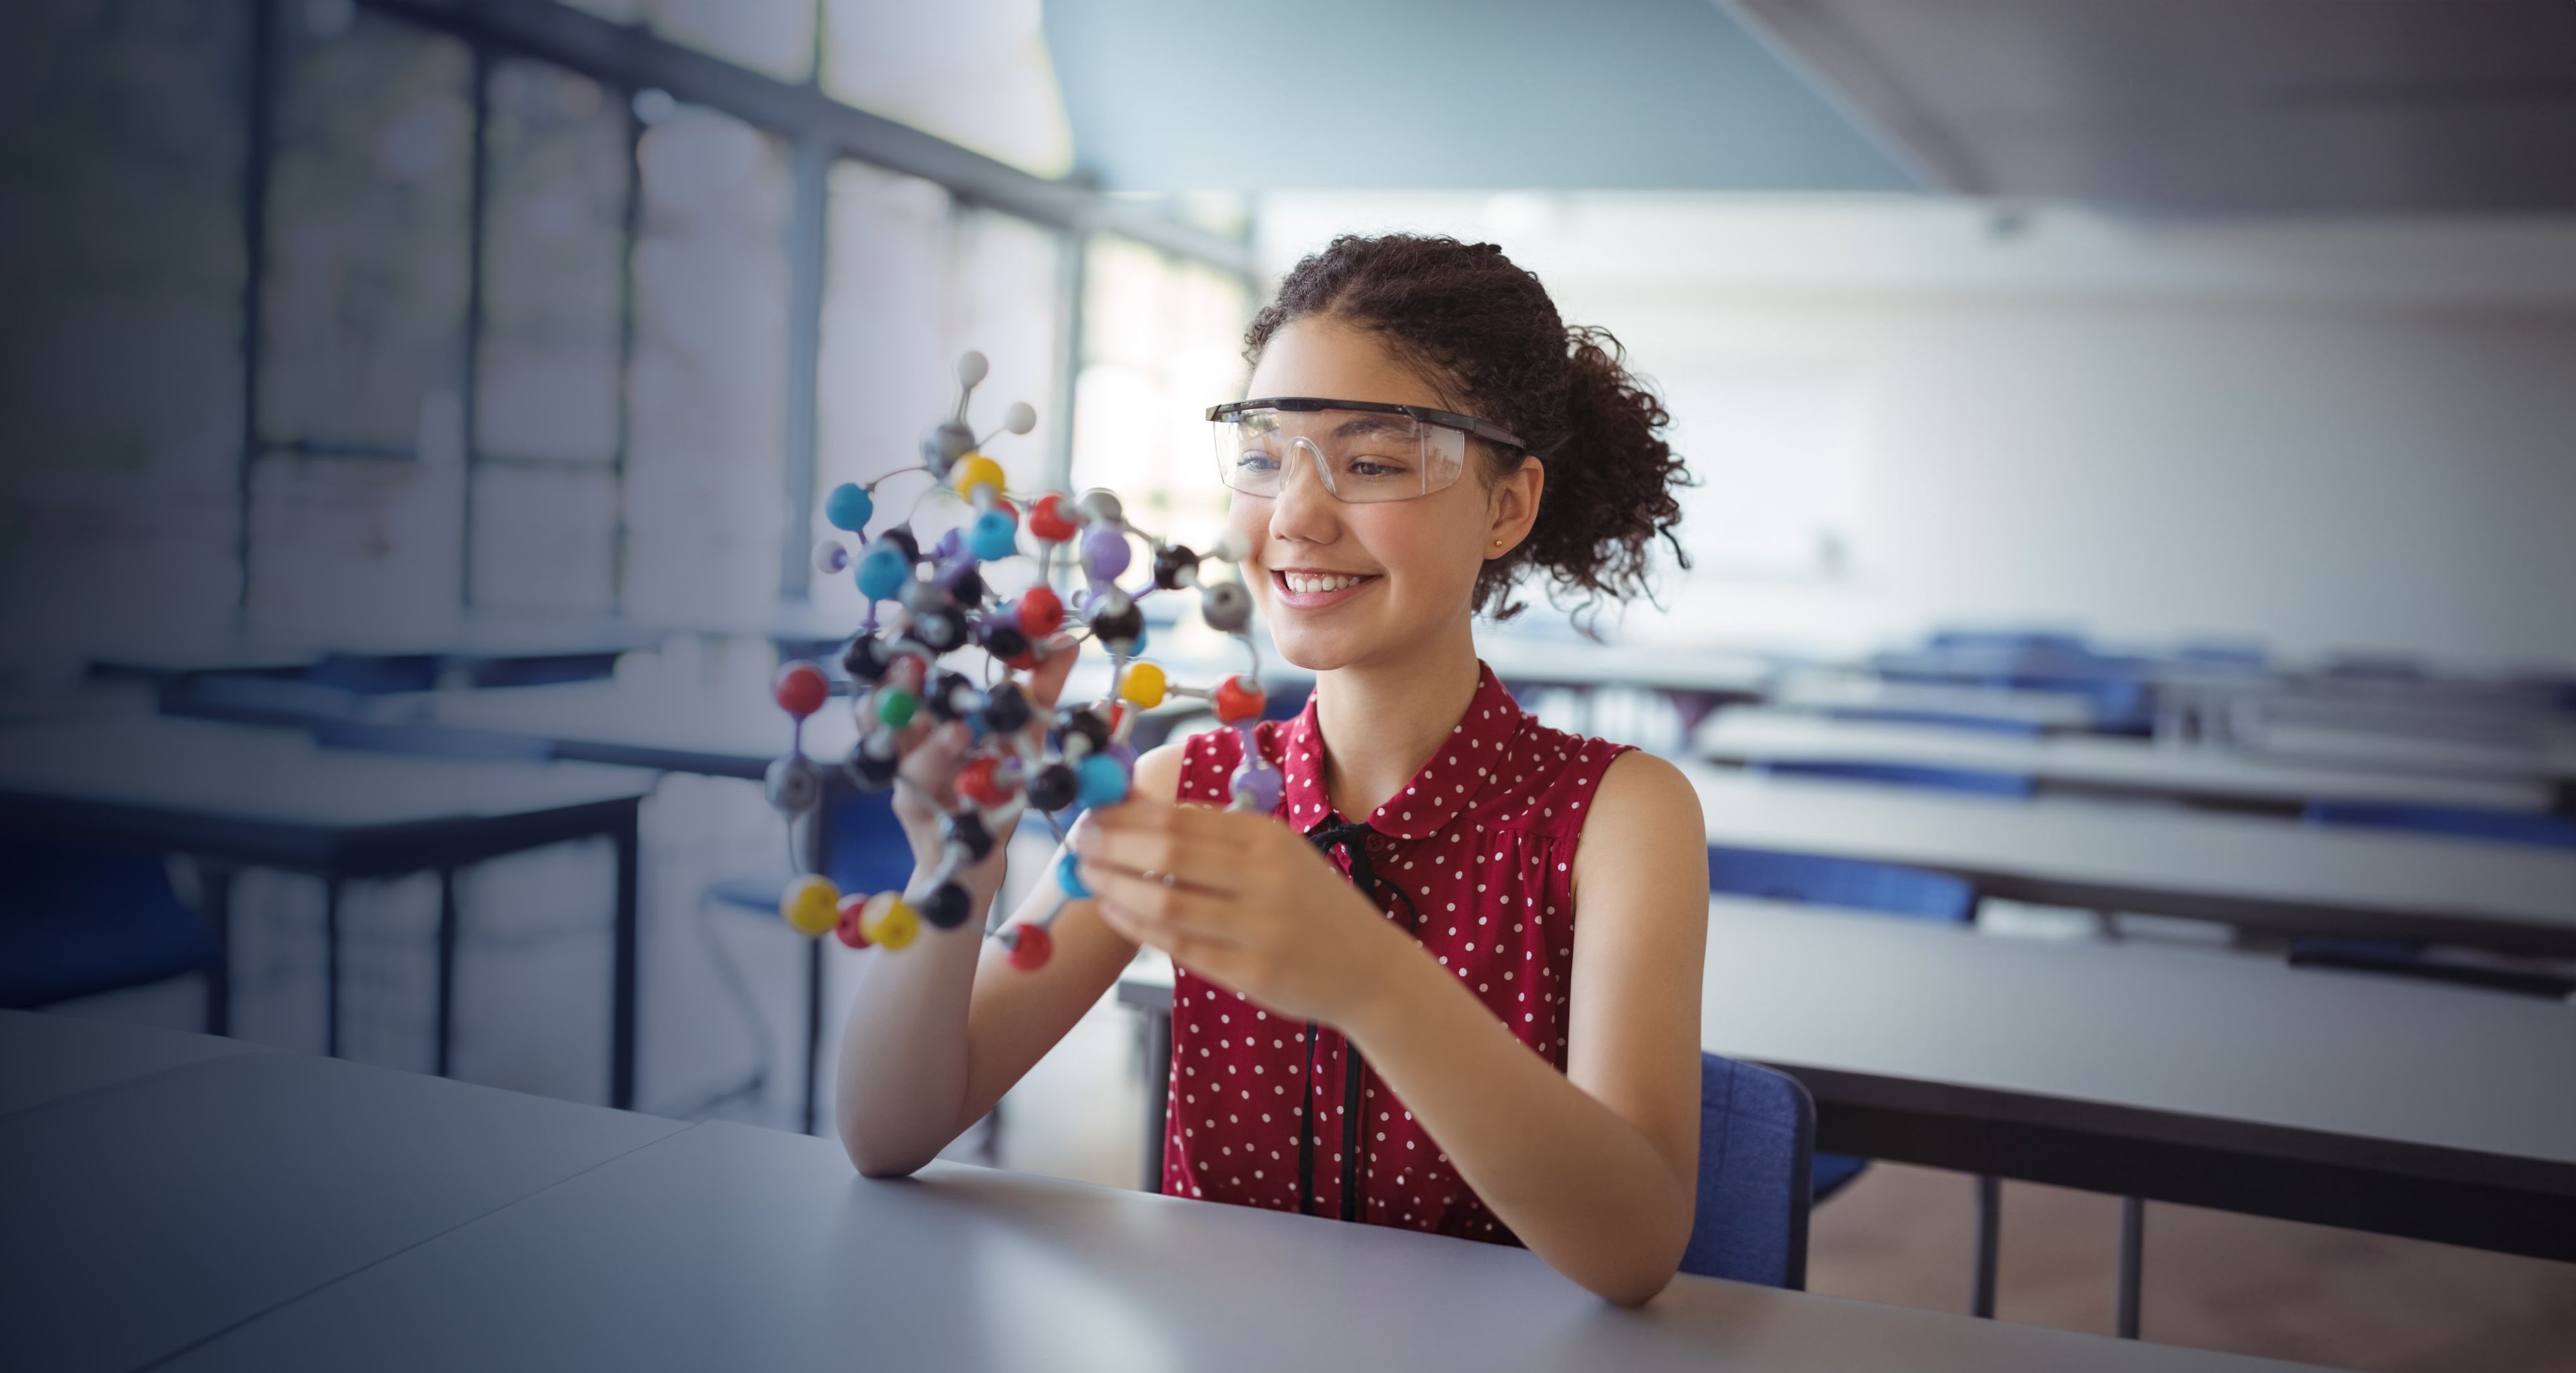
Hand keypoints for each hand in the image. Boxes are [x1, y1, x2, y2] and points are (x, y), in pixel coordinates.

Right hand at [888, 634, 1079, 901]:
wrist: (976, 863)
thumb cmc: (994, 787)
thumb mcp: (1022, 734)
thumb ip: (1039, 688)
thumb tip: (1066, 637)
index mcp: (924, 718)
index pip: (900, 671)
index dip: (902, 641)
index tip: (917, 608)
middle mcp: (906, 749)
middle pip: (880, 710)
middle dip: (894, 684)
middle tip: (913, 659)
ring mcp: (908, 788)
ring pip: (901, 762)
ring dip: (927, 746)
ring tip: (956, 731)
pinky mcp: (921, 828)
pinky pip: (925, 810)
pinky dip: (948, 802)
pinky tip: (969, 786)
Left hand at [1073, 798, 1412, 1026]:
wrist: (1369, 969)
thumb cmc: (1312, 906)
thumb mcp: (1279, 855)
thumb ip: (1219, 836)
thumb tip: (1136, 810)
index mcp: (1270, 838)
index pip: (1183, 816)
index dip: (1128, 812)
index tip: (1093, 809)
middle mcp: (1266, 877)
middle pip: (1168, 852)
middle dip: (1113, 843)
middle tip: (1079, 841)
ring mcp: (1259, 926)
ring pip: (1166, 900)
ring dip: (1116, 886)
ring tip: (1087, 876)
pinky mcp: (1251, 971)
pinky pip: (1179, 945)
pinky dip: (1138, 926)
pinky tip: (1114, 912)